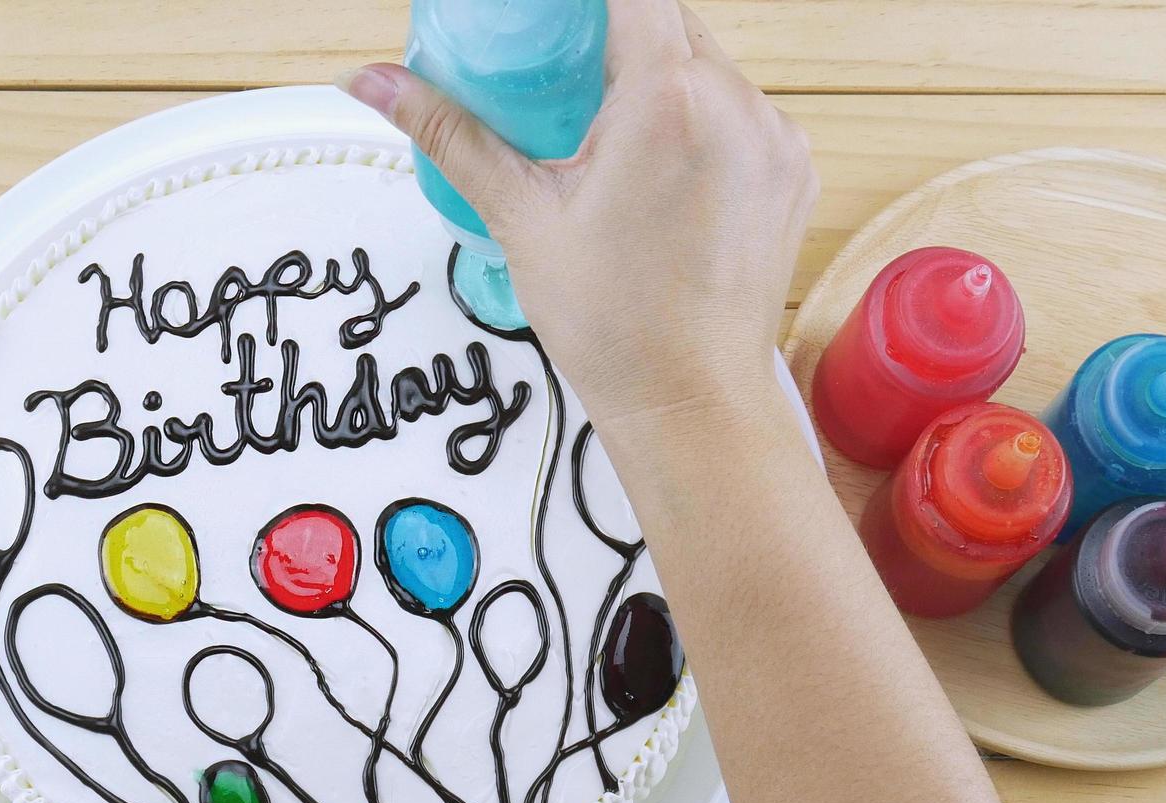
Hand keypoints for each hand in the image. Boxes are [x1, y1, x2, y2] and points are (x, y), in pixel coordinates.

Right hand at [337, 0, 816, 431]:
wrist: (690, 401)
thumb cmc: (613, 324)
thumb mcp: (519, 215)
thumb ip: (449, 132)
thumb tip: (372, 81)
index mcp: (669, 99)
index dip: (585, 2)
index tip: (553, 20)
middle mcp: (737, 105)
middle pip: (670, 20)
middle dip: (614, 34)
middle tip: (562, 72)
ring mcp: (775, 138)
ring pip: (710, 65)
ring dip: (661, 76)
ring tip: (607, 130)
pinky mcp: (793, 170)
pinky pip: (742, 112)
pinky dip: (700, 120)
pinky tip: (658, 169)